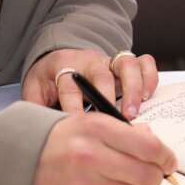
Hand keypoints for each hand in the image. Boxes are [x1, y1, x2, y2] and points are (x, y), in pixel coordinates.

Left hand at [23, 47, 159, 117]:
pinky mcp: (127, 63)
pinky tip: (147, 97)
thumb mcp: (35, 88)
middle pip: (101, 74)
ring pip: (127, 64)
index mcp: (65, 66)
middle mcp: (90, 61)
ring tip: (132, 113)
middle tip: (111, 121)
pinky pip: (145, 62)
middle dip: (108, 98)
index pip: (70, 86)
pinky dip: (149, 78)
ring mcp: (111, 60)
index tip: (79, 126)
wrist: (62, 56)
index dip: (75, 107)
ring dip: (132, 89)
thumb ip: (36, 105)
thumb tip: (39, 128)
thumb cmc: (50, 78)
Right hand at [24, 113, 176, 184]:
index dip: (165, 156)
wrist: (9, 165)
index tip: (168, 161)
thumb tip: (153, 143)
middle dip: (153, 176)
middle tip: (148, 174)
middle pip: (148, 175)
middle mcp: (90, 157)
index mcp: (95, 128)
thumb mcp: (83, 123)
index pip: (149, 146)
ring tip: (115, 182)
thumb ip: (120, 131)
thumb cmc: (50, 142)